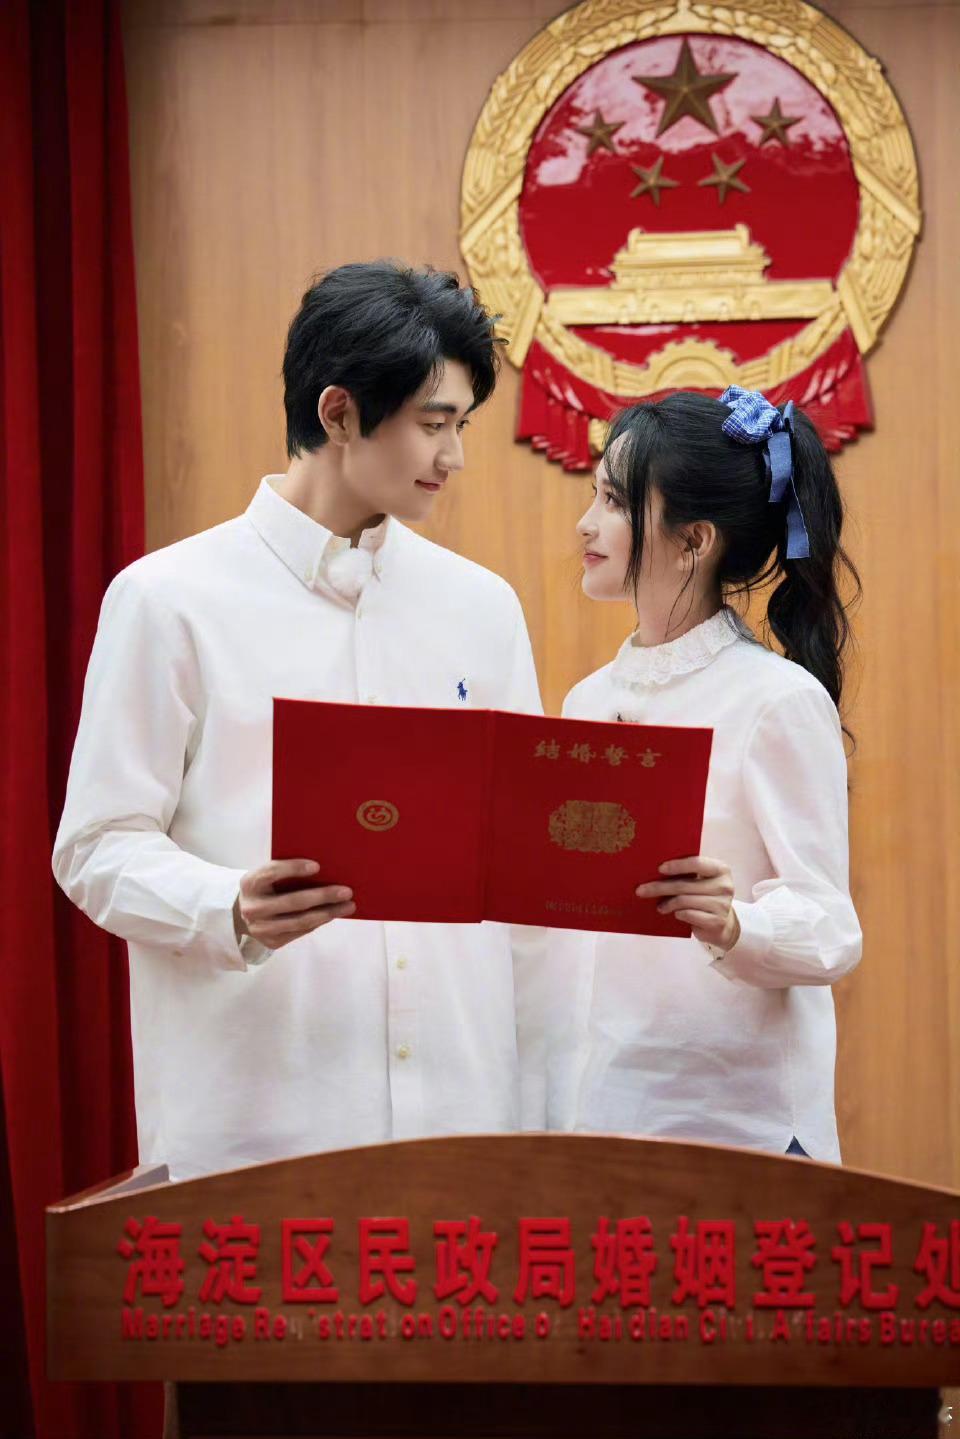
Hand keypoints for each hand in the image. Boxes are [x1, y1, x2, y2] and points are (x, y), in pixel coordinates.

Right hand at [235, 859, 354, 950]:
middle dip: (323, 896)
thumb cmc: (263, 888)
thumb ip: (285, 872)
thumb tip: (323, 870)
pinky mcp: (271, 942)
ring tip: (348, 906)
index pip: (272, 872)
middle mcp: (253, 907)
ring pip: (301, 921)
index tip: (317, 866)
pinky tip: (332, 914)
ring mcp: (261, 928)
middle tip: (347, 891)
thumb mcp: (265, 876)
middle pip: (293, 902)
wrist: (241, 914)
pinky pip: (301, 931)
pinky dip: (319, 922)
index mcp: (250, 883)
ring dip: (328, 913)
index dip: (293, 868)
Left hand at [636, 856, 739, 951]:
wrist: (721, 925)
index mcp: (721, 870)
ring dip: (667, 904)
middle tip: (641, 890)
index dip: (677, 865)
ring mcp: (723, 905)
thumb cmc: (705, 897)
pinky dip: (678, 914)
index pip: (697, 863)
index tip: (659, 869)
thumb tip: (654, 870)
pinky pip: (689, 914)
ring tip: (659, 906)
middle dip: (660, 887)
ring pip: (685, 901)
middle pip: (685, 885)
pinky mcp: (717, 922)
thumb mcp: (701, 881)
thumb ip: (687, 874)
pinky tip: (674, 914)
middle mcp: (725, 886)